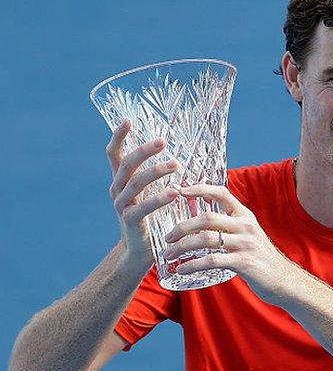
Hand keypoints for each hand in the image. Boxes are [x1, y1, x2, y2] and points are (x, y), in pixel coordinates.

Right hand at [105, 119, 179, 272]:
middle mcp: (117, 190)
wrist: (139, 251)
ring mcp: (122, 205)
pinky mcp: (130, 221)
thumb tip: (180, 153)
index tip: (127, 119)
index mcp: (121, 180)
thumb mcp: (150, 194)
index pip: (115, 154)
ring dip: (156, 172)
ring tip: (175, 164)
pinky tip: (174, 192)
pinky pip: (143, 207)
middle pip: (127, 164)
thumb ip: (157, 176)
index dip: (119, 136)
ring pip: (136, 183)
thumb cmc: (151, 217)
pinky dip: (158, 198)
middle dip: (144, 150)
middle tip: (162, 141)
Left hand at [161, 184, 295, 299]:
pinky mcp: (244, 263)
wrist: (285, 281)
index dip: (199, 189)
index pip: (221, 193)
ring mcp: (245, 244)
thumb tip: (201, 223)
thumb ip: (231, 226)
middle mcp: (246, 226)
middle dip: (182, 227)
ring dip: (182, 247)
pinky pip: (211, 260)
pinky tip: (181, 270)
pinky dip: (192, 265)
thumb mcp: (249, 235)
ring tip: (168, 255)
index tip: (179, 190)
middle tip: (167, 238)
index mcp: (246, 216)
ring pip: (206, 239)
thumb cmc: (262, 259)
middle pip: (207, 218)